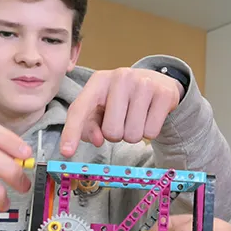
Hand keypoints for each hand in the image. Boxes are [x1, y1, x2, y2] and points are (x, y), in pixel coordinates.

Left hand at [60, 67, 183, 156]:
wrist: (157, 82)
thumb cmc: (123, 99)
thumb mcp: (103, 106)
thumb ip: (91, 125)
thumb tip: (98, 140)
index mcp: (99, 80)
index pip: (80, 109)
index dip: (72, 132)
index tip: (66, 152)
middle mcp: (120, 77)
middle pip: (111, 132)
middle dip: (116, 135)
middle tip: (123, 120)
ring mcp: (144, 84)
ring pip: (132, 135)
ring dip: (133, 134)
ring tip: (137, 117)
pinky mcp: (163, 94)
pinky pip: (151, 133)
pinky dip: (150, 132)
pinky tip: (150, 116)